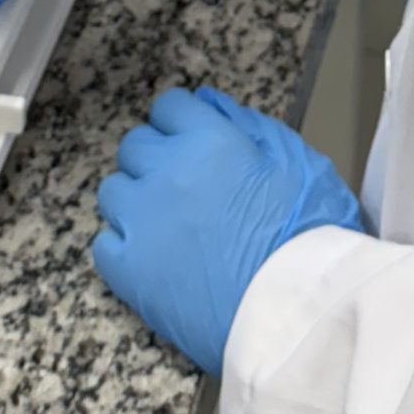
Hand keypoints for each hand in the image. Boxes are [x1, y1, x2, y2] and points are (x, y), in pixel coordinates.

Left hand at [93, 87, 363, 375]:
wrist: (294, 310)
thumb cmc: (309, 234)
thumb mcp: (298, 162)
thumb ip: (251, 126)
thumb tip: (209, 104)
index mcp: (209, 142)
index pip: (169, 107)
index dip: (181, 123)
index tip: (194, 143)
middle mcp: (166, 172)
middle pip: (135, 145)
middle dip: (156, 158)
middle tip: (186, 187)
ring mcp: (142, 222)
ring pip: (113, 191)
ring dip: (136, 200)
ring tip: (169, 225)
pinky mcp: (128, 271)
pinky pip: (104, 243)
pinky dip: (124, 246)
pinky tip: (155, 259)